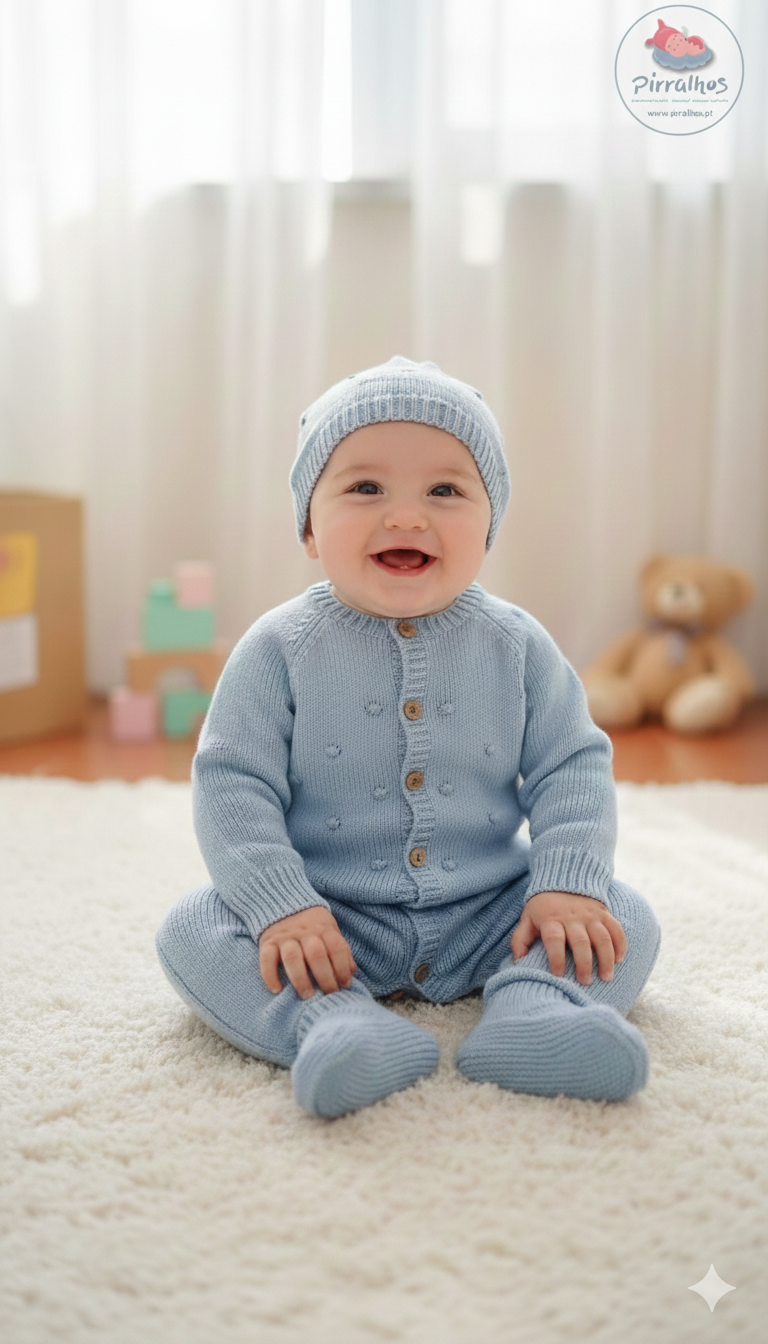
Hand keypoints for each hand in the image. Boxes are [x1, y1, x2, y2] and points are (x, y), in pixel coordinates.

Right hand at [259, 906, 357, 999]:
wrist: (282, 903)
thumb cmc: (312, 924)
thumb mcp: (329, 930)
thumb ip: (341, 949)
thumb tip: (352, 971)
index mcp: (323, 928)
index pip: (337, 948)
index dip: (343, 968)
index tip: (345, 985)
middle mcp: (304, 931)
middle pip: (316, 955)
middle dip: (325, 978)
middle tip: (329, 994)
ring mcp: (285, 936)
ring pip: (292, 958)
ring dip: (301, 979)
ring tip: (307, 995)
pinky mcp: (267, 942)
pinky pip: (266, 959)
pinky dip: (270, 976)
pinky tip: (277, 990)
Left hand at [510, 891, 626, 985]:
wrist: (563, 880)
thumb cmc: (543, 907)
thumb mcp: (527, 919)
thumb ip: (520, 940)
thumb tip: (518, 963)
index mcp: (551, 919)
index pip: (554, 939)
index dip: (556, 958)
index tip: (558, 975)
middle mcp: (572, 917)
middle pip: (580, 942)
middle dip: (584, 964)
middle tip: (585, 981)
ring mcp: (590, 915)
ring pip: (602, 937)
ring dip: (606, 958)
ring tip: (606, 977)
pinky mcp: (603, 913)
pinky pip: (616, 929)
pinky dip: (620, 944)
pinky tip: (619, 959)